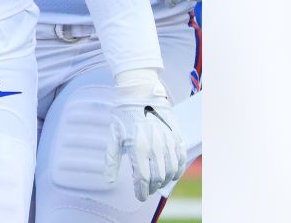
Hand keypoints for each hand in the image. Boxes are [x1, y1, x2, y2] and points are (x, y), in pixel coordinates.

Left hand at [105, 69, 185, 200]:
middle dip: (152, 188)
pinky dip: (177, 170)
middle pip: (157, 178)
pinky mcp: (176, 136)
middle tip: (147, 190)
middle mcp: (155, 147)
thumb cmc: (124, 116)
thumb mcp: (113, 137)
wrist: (141, 94)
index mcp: (138, 148)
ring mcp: (168, 142)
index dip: (142, 192)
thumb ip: (111, 161)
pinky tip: (171, 174)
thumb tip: (109, 181)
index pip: (143, 179)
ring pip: (170, 171)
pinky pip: (180, 159)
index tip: (140, 196)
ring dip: (164, 181)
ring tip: (157, 183)